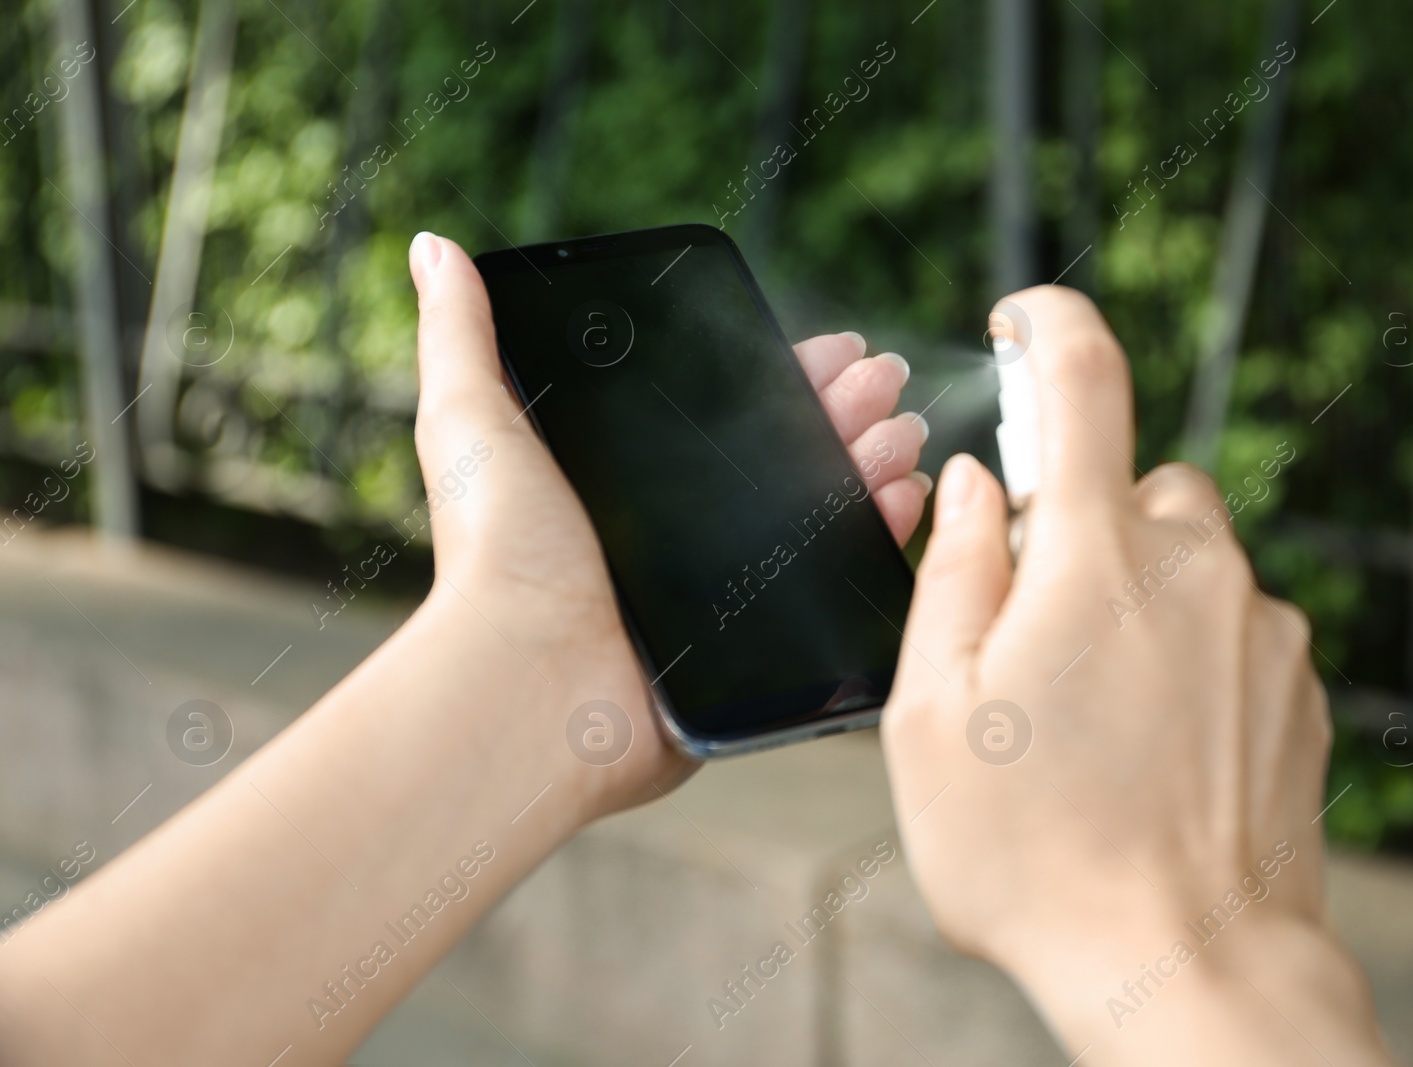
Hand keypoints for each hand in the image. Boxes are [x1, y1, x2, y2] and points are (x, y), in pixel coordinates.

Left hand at [409, 232, 929, 816]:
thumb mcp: (471, 427)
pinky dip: (877, 532)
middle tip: (881, 376)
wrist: (531, 680)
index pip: (731, 409)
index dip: (789, 375)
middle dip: (846, 406)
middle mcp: (685, 529)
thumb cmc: (494, 560)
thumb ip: (461, 337)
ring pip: (823, 507)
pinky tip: (899, 494)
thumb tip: (436, 247)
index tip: (835, 348)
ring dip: (870, 457)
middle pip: (790, 450)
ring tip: (896, 428)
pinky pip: (834, 578)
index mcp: (633, 477)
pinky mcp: (759, 642)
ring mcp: (727, 586)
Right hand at [880, 287, 1391, 1064]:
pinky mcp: (1298, 682)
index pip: (1082, 376)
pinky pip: (1233, 622)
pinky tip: (1151, 742)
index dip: (1048, 322)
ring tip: (1092, 707)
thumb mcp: (930, 715)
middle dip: (1079, 526)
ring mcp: (1259, 625)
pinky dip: (1188, 649)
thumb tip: (971, 483)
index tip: (1021, 319)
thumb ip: (950, 572)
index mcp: (1091, 556)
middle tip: (1032, 630)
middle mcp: (1194, 566)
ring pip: (1189, 555)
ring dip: (1137, 591)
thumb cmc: (1032, 854)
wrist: (1184, 967)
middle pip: (1134, 483)